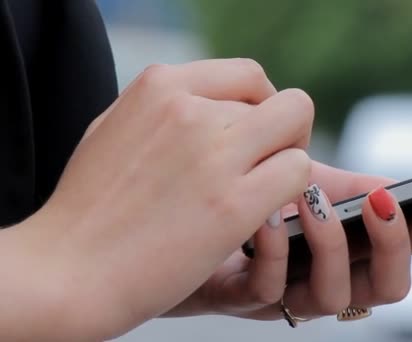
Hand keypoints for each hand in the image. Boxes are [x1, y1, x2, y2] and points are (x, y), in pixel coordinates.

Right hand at [4, 59, 314, 339]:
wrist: (68, 271)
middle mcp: (189, 110)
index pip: (250, 75)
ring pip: (297, 130)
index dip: (265, 105)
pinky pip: (298, 173)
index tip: (257, 136)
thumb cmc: (91, 207)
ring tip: (264, 193)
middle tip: (265, 169)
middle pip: (281, 104)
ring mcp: (213, 155)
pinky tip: (265, 214)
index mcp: (161, 86)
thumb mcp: (119, 128)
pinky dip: (293, 193)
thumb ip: (172, 108)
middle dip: (282, 136)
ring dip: (289, 162)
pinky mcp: (233, 204)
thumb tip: (219, 104)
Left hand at [164, 161, 411, 319]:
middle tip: (381, 203)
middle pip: (382, 288)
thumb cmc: (245, 204)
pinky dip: (274, 251)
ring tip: (315, 200)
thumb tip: (394, 184)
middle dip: (391, 245)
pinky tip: (265, 214)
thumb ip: (345, 187)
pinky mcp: (233, 297)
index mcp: (342, 255)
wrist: (172, 220)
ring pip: (330, 298)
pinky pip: (265, 291)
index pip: (399, 254)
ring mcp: (280, 297)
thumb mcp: (298, 189)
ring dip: (331, 244)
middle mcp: (319, 282)